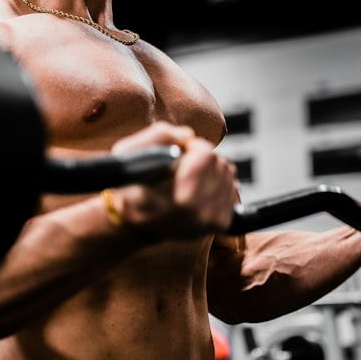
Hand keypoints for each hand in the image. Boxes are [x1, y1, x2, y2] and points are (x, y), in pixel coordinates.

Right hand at [110, 121, 238, 239]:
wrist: (137, 223)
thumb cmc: (131, 186)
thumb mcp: (128, 153)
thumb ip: (159, 136)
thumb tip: (189, 136)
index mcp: (183, 200)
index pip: (207, 157)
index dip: (195, 147)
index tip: (183, 150)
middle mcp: (202, 214)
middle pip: (220, 163)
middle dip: (203, 157)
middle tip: (184, 165)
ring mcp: (214, 221)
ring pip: (228, 174)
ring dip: (211, 169)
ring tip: (189, 177)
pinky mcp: (222, 223)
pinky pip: (232, 188)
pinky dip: (217, 183)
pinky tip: (199, 189)